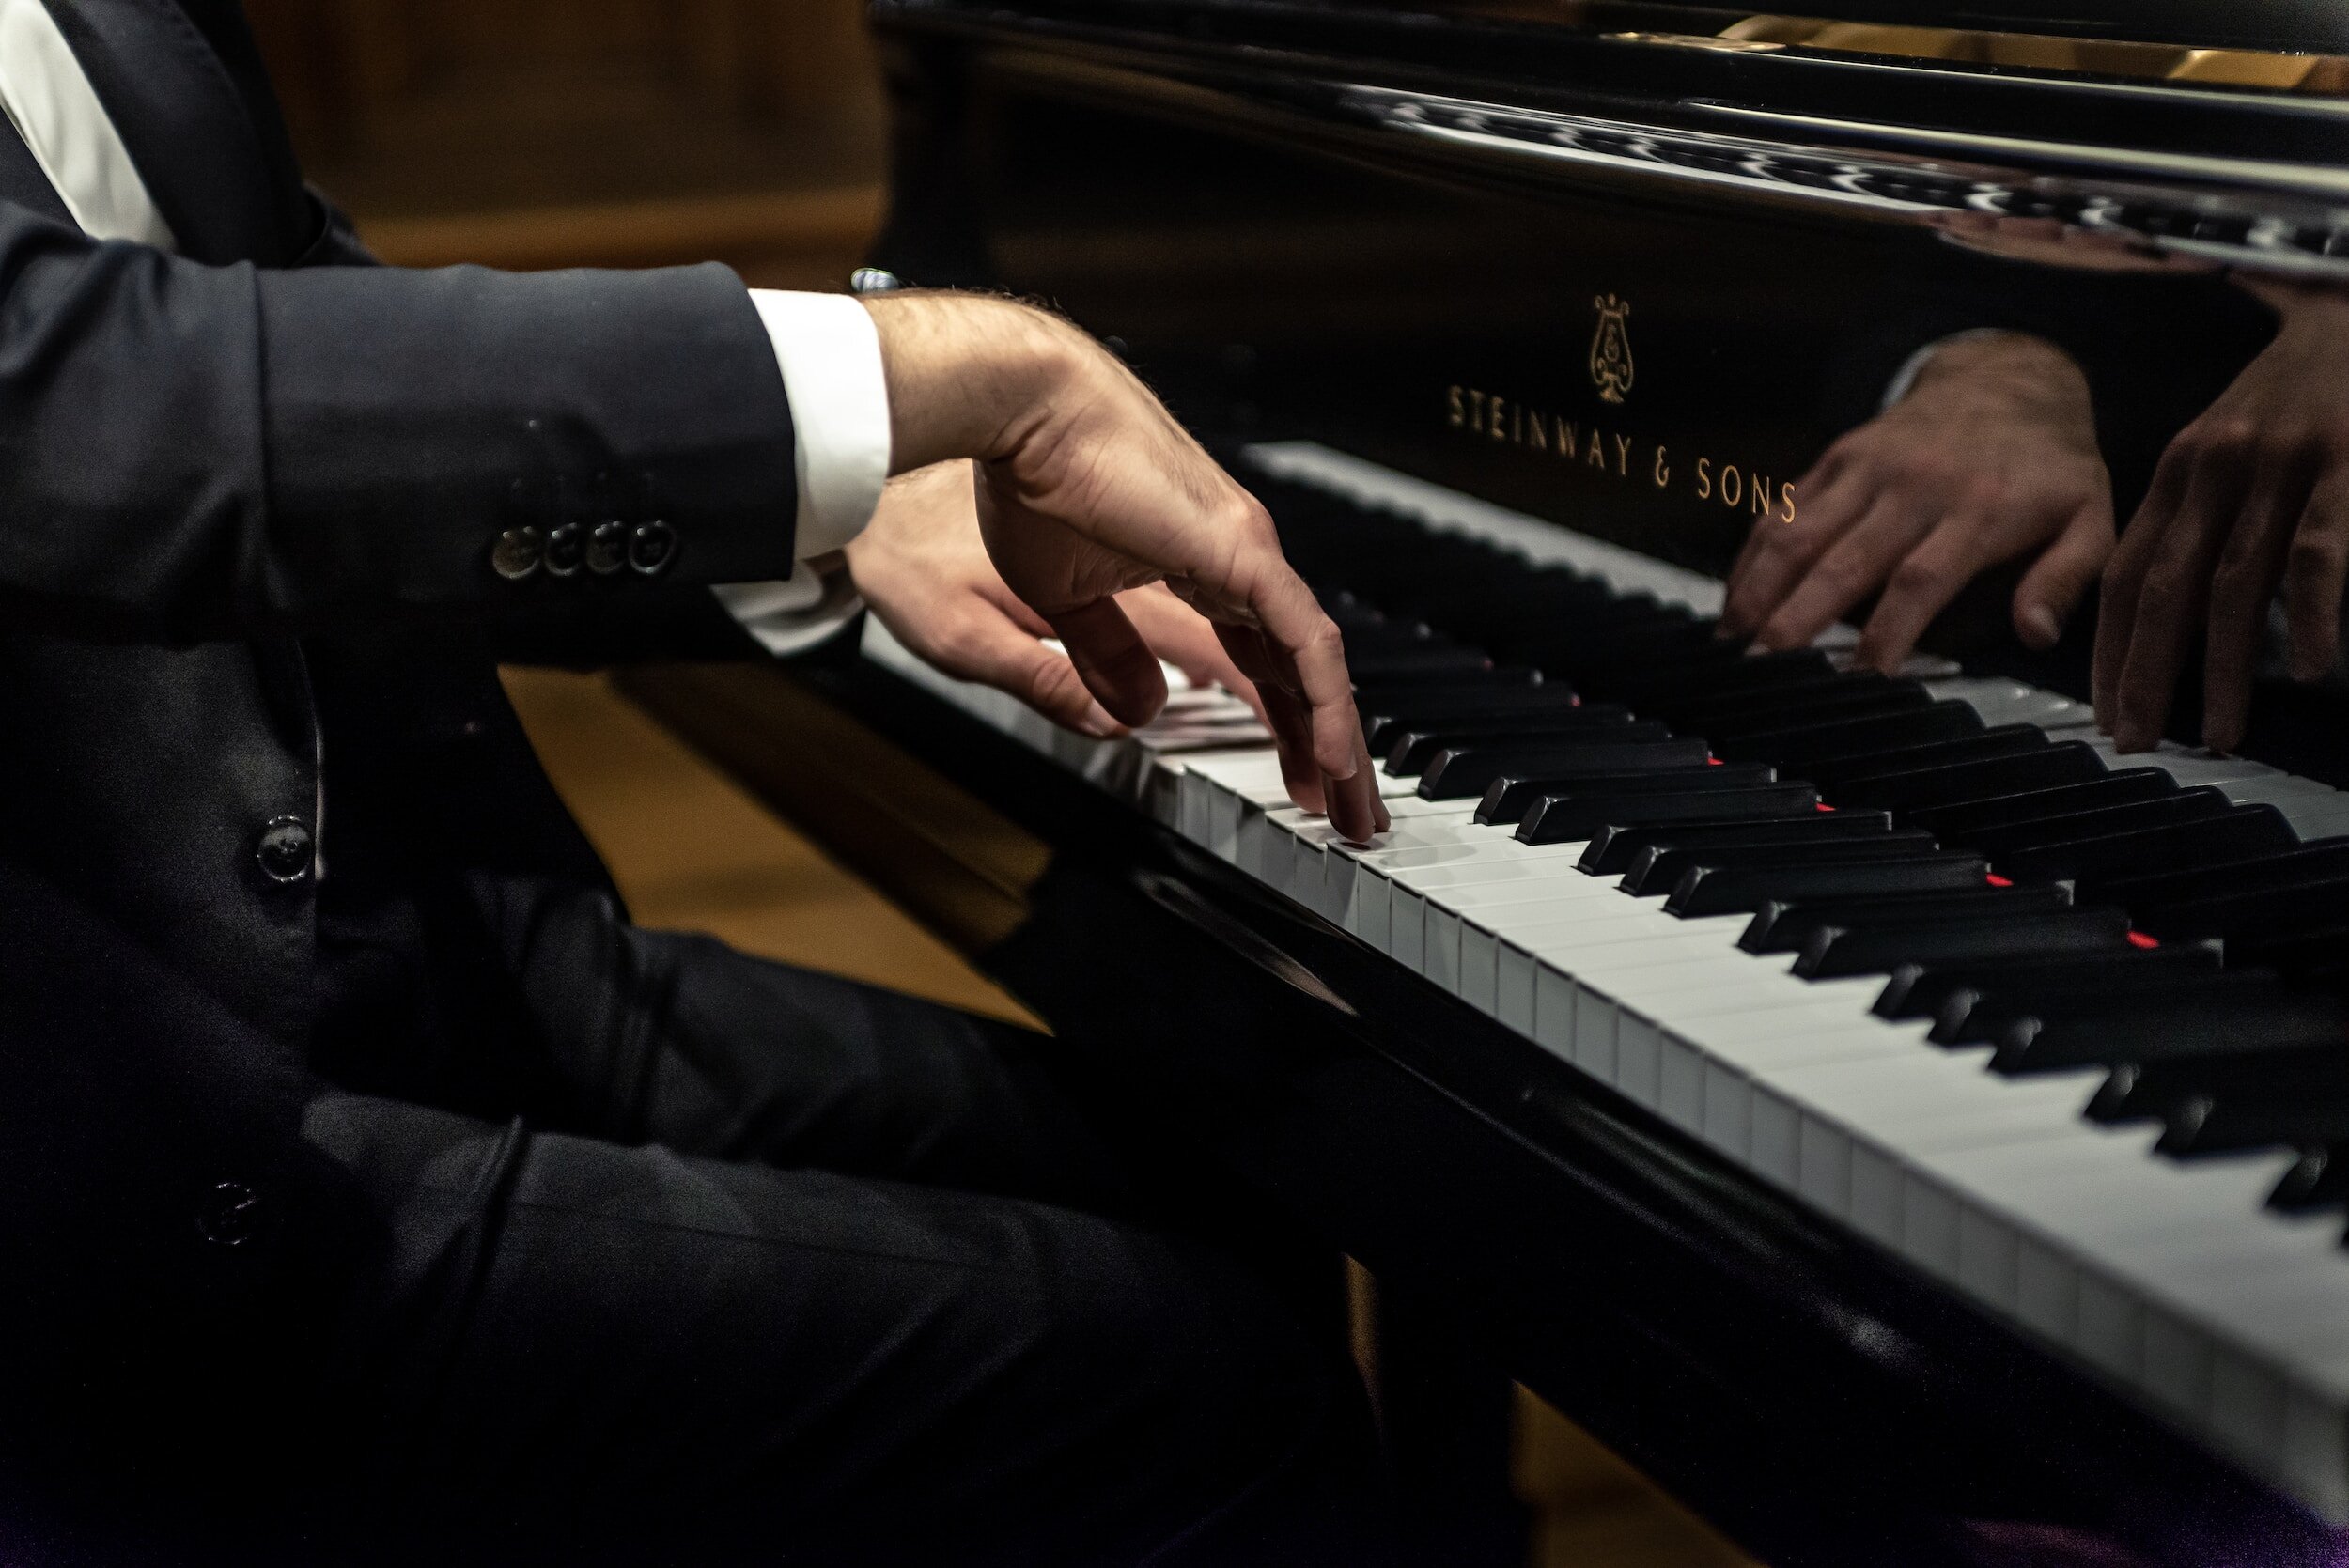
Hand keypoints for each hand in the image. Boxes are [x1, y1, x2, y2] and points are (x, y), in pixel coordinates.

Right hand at [865, 291, 1384, 838]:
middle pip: (1301, 674)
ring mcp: (1247, 553)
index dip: (1283, 727)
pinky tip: (1333, 756)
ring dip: (1340, 742)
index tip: (1296, 784)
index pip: (1261, 665)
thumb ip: (1105, 657)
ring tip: (1355, 810)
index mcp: (1195, 571)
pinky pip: (1304, 641)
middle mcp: (1237, 562)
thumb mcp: (1060, 601)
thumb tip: (1144, 713)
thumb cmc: (1022, 487)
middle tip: (1353, 817)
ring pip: (1316, 664)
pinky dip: (1324, 703)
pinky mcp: (1242, 551)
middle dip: (1329, 750)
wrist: (1017, 412)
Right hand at [1719, 330, 2113, 671]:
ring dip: (1761, 588)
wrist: (2008, 378)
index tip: (1859, 680)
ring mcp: (1870, 466)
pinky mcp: (1839, 456)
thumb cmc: (2049, 468)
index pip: (1920, 579)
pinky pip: (1786, 508)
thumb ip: (2064, 578)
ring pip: (1801, 531)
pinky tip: (1735, 600)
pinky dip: (1753, 556)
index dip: (1886, 633)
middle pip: (1846, 559)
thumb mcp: (2088, 518)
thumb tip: (2034, 633)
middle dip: (1801, 617)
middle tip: (1768, 668)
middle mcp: (1917, 485)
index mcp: (1980, 510)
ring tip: (1733, 640)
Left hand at [2096, 278, 2348, 752]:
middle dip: (2143, 672)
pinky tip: (2303, 668)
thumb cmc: (2303, 398)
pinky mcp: (2343, 458)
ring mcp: (2279, 465)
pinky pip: (2319, 550)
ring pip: (2234, 582)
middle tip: (2133, 740)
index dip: (2109, 648)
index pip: (2126, 575)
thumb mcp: (2230, 451)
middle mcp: (2213, 470)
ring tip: (2219, 731)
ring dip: (2220, 666)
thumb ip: (2200, 523)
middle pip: (2162, 589)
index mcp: (2178, 473)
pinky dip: (2310, 612)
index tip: (2102, 710)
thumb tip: (2176, 618)